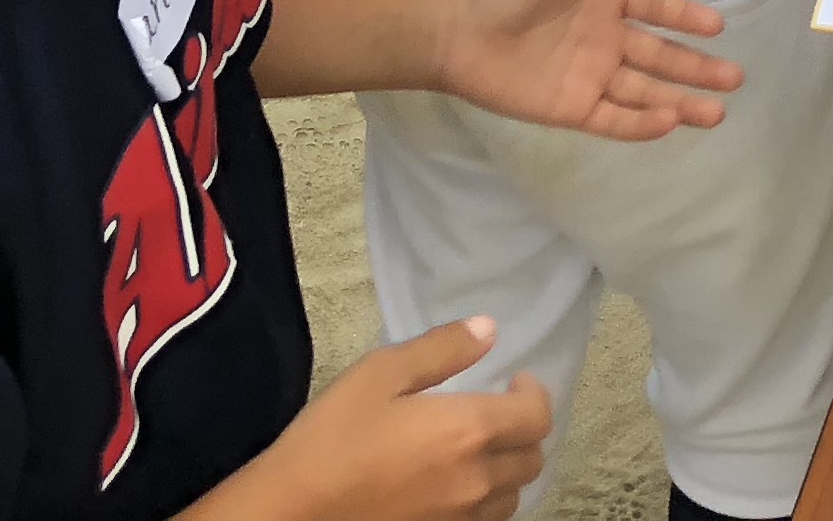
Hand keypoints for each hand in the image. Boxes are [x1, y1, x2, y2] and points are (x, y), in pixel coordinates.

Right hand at [245, 323, 549, 520]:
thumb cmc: (333, 436)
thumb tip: (488, 330)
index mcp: (466, 431)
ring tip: (479, 448)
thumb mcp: (380, 374)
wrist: (296, 510)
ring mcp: (461, 519)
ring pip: (513, 495)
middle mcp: (476, 480)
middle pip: (533, 458)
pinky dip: (486, 500)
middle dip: (524, 429)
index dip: (535, 393)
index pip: (536, 416)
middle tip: (498, 410)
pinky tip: (457, 484)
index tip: (516, 380)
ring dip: (508, 468)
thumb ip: (441, 349)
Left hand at [434, 0, 741, 138]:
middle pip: (660, 55)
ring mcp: (589, 74)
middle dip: (697, 67)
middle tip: (737, 78)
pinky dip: (643, 124)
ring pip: (645, 91)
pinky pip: (615, 118)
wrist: (455, 28)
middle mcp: (602, 37)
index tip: (719, 27)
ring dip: (681, 101)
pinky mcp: (571, 107)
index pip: (655, 7)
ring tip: (718, 113)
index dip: (686, 17)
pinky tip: (672, 121)